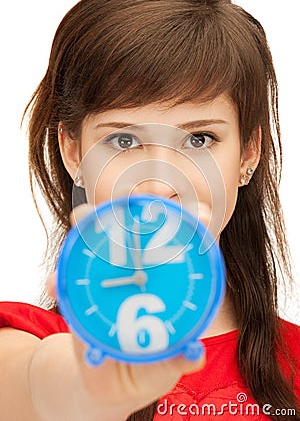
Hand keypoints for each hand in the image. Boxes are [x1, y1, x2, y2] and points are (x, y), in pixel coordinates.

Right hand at [46, 202, 207, 419]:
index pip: (184, 247)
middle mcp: (137, 273)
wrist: (110, 381)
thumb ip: (179, 359)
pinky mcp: (79, 292)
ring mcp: (107, 278)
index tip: (201, 212)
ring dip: (89, 229)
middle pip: (137, 232)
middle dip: (132, 211)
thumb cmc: (147, 367)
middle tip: (129, 201)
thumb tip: (194, 354)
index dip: (193, 225)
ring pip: (98, 245)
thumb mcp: (165, 366)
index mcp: (166, 285)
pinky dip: (59, 279)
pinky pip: (67, 281)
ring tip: (82, 219)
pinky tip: (55, 283)